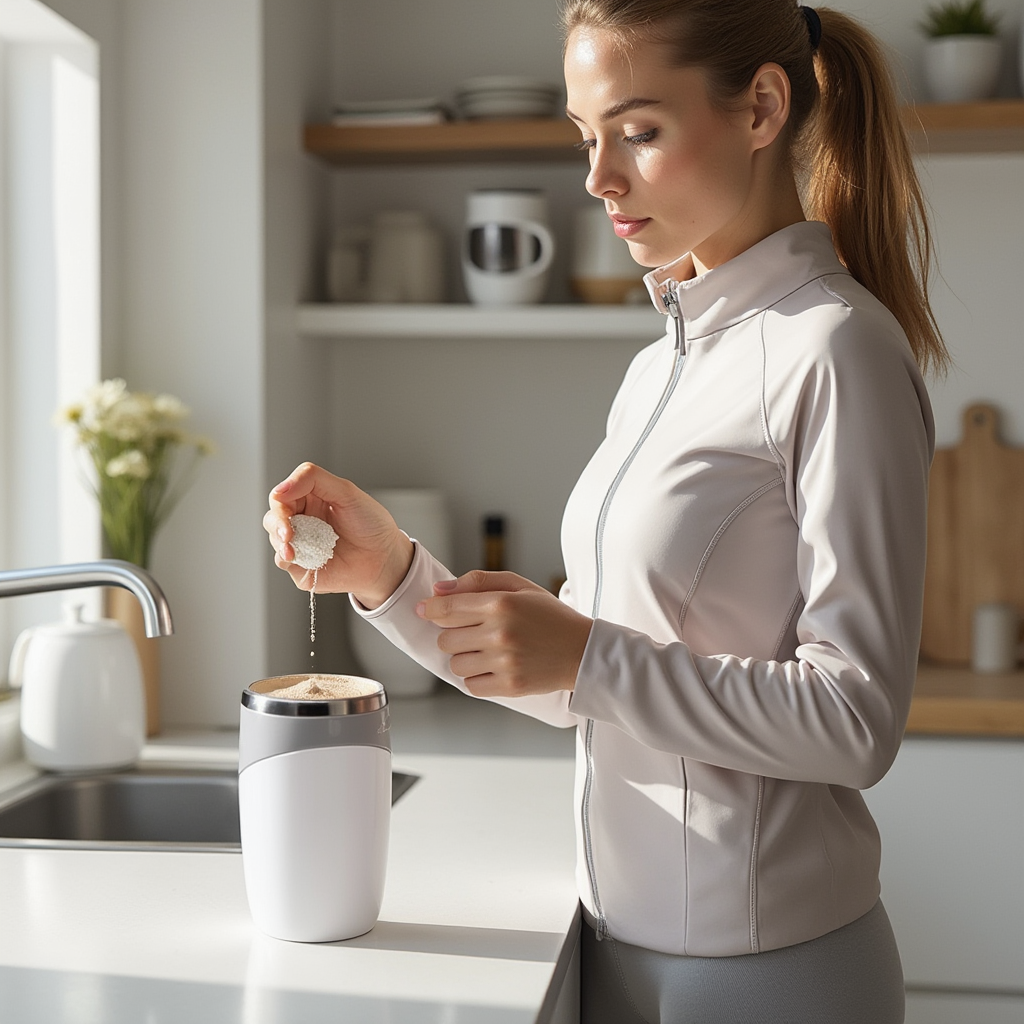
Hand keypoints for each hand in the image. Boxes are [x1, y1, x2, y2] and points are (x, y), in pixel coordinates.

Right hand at [263, 463, 413, 607]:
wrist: (385, 558)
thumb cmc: (371, 524)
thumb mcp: (346, 491)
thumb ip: (312, 479)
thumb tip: (279, 489)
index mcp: (310, 499)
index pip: (283, 494)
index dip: (280, 498)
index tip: (284, 501)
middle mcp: (303, 521)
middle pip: (273, 516)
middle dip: (278, 523)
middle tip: (288, 533)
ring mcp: (301, 544)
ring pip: (274, 538)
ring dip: (280, 541)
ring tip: (293, 548)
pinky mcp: (302, 567)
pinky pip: (283, 561)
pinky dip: (287, 557)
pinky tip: (301, 556)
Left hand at [416, 570, 591, 697]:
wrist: (583, 650)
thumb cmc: (549, 616)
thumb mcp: (519, 586)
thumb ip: (477, 582)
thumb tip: (438, 591)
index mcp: (500, 603)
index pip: (446, 609)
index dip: (430, 609)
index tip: (425, 610)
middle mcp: (500, 632)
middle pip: (445, 639)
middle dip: (453, 635)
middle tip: (473, 632)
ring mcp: (505, 662)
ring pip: (455, 664)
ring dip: (464, 658)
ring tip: (485, 651)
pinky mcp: (510, 686)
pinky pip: (470, 686)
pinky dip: (476, 678)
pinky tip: (493, 667)